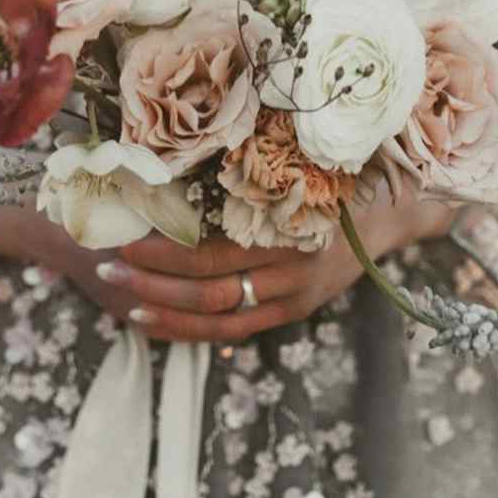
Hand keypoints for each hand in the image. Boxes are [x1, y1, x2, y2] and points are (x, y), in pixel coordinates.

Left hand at [94, 186, 454, 344]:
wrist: (390, 211)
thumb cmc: (332, 175)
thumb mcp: (296, 166)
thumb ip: (246, 175)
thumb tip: (172, 166)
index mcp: (289, 228)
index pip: (215, 252)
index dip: (166, 251)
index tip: (124, 237)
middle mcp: (293, 270)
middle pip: (210, 290)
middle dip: (153, 282)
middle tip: (107, 268)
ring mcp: (295, 298)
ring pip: (219, 319)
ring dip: (167, 311)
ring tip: (123, 300)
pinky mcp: (293, 312)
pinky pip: (236, 332)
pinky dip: (193, 331)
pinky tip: (158, 322)